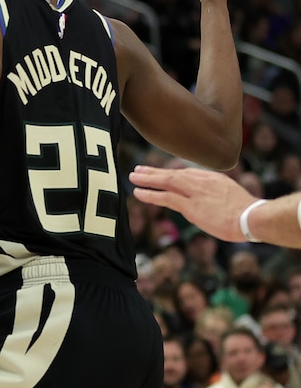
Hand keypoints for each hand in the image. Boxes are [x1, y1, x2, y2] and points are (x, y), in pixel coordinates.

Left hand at [129, 165, 251, 241]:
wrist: (252, 217)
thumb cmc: (247, 212)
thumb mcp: (231, 196)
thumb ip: (216, 195)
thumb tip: (208, 202)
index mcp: (212, 178)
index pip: (187, 173)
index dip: (171, 174)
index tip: (160, 173)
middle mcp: (201, 181)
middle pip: (173, 173)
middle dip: (154, 172)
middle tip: (138, 170)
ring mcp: (194, 192)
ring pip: (166, 182)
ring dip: (148, 179)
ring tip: (133, 177)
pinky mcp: (190, 205)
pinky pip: (165, 197)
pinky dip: (151, 194)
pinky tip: (139, 193)